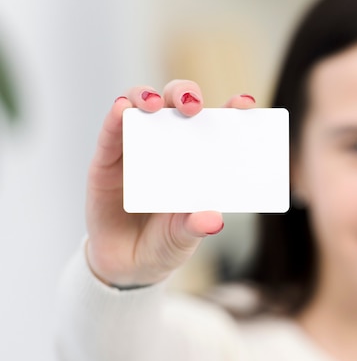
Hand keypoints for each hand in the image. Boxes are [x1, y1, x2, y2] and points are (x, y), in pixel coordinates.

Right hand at [85, 80, 255, 286]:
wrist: (128, 266)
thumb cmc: (166, 242)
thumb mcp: (184, 237)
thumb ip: (195, 226)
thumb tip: (214, 220)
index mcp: (197, 158)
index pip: (217, 124)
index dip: (231, 109)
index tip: (245, 104)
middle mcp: (169, 145)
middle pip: (177, 104)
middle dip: (186, 94)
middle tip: (193, 106)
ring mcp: (137, 149)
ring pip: (141, 106)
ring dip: (147, 96)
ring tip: (154, 104)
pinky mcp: (106, 161)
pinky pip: (110, 132)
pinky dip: (115, 115)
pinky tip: (121, 109)